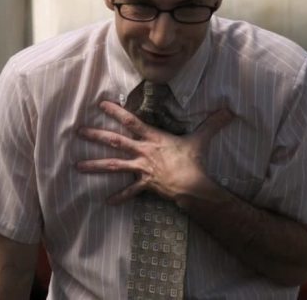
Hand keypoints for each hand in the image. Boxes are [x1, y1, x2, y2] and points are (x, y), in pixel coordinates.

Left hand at [76, 101, 231, 204]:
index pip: (131, 121)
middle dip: (95, 136)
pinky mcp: (144, 184)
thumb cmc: (193, 161)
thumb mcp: (201, 139)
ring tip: (77, 166)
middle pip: (115, 141)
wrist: (192, 185)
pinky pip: (130, 192)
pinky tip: (106, 202)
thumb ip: (213, 123)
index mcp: (152, 138)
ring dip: (95, 166)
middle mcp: (142, 152)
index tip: (100, 104)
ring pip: (114, 166)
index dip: (115, 111)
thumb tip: (229, 110)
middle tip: (77, 131)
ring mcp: (141, 169)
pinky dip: (119, 197)